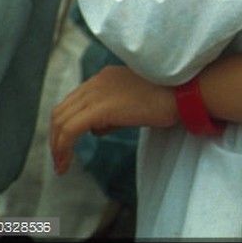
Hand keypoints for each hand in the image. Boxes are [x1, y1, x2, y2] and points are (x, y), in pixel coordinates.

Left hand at [50, 65, 179, 175]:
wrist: (185, 93)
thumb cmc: (168, 99)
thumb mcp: (134, 102)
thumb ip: (113, 112)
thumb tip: (97, 128)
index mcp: (104, 77)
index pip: (73, 101)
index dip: (65, 125)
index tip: (67, 145)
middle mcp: (96, 81)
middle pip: (61, 110)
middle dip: (56, 137)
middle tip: (60, 159)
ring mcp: (97, 92)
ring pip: (61, 121)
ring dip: (57, 145)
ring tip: (62, 165)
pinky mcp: (100, 107)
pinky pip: (70, 130)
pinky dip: (63, 147)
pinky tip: (66, 163)